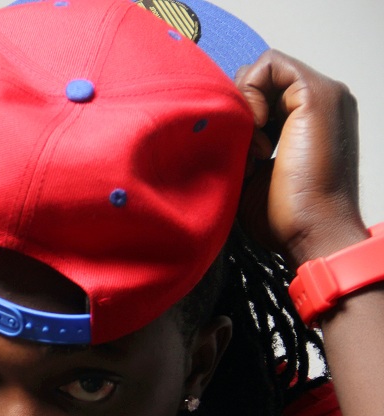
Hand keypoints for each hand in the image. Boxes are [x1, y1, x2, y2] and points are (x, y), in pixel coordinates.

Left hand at [236, 49, 367, 265]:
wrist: (311, 232)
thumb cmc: (283, 214)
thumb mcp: (251, 170)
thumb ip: (240, 140)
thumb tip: (211, 122)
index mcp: (305, 119)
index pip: (257, 93)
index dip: (236, 114)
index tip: (239, 152)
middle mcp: (316, 102)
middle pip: (256, 79)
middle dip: (237, 109)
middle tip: (244, 151)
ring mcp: (322, 94)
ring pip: (260, 70)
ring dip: (243, 104)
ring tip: (252, 147)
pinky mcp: (317, 93)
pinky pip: (269, 65)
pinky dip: (251, 92)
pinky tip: (255, 129)